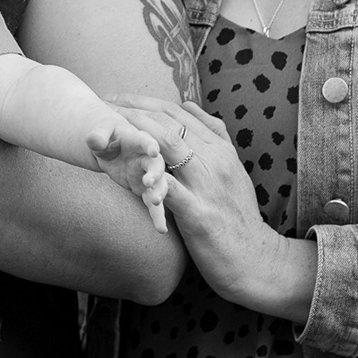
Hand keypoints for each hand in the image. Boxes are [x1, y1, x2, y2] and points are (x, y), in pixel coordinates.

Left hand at [85, 117, 167, 231]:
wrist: (111, 147)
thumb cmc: (106, 136)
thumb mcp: (100, 133)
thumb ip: (97, 136)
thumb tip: (94, 140)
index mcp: (137, 139)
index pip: (144, 141)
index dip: (149, 145)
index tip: (154, 150)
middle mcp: (147, 158)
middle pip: (156, 165)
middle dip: (155, 173)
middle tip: (149, 182)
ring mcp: (148, 174)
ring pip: (158, 185)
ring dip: (159, 193)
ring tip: (155, 202)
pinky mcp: (144, 189)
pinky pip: (153, 204)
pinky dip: (157, 215)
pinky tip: (161, 229)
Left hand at [122, 102, 315, 320]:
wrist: (254, 259)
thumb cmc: (238, 216)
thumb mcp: (233, 169)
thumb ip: (214, 136)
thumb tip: (190, 106)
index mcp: (220, 149)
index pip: (178, 113)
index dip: (144, 102)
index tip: (117, 98)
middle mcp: (215, 160)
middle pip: (168, 122)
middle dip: (132, 110)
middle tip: (102, 106)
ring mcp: (208, 186)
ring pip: (169, 145)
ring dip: (134, 132)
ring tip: (106, 127)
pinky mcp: (199, 215)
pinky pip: (171, 190)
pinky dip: (149, 177)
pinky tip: (124, 168)